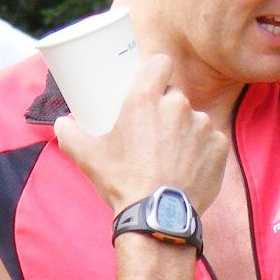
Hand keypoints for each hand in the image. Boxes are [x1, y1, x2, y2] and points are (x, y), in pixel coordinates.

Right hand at [52, 55, 227, 215]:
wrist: (156, 216)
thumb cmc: (122, 182)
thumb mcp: (87, 156)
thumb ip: (70, 134)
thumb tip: (61, 124)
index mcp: (145, 98)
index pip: (160, 62)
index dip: (157, 70)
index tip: (151, 82)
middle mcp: (177, 105)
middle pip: (174, 95)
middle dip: (165, 109)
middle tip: (152, 132)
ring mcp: (202, 125)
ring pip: (193, 120)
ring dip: (184, 132)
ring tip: (170, 157)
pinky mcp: (219, 146)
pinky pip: (211, 141)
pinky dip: (202, 151)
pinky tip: (188, 169)